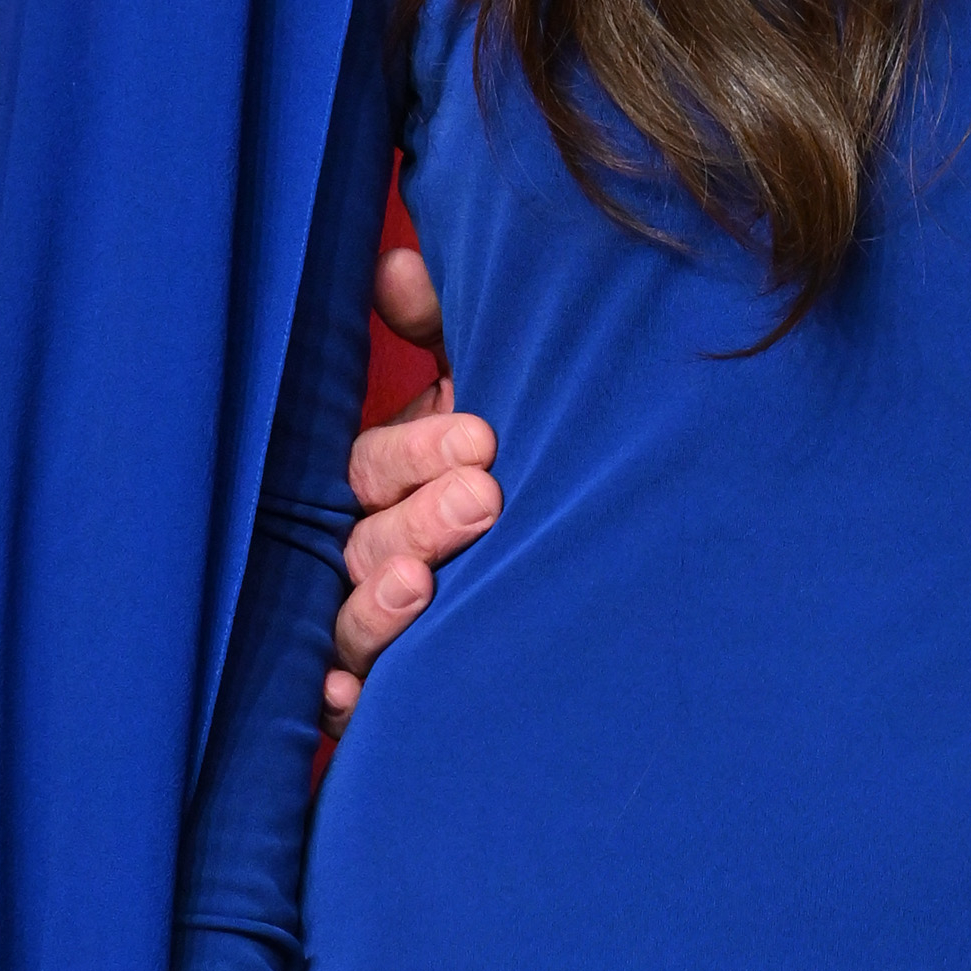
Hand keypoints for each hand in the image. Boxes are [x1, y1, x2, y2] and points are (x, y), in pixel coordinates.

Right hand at [327, 241, 500, 718]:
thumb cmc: (536, 460)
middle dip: (419, 518)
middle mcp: (380, 549)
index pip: (379, 465)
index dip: (418, 450)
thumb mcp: (499, 386)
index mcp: (398, 480)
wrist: (627, 576)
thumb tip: (397, 265)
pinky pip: (347, 705)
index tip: (483, 438)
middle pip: (368, 540)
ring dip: (379, 603)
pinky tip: (354, 697)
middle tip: (484, 497)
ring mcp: (384, 625)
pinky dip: (343, 700)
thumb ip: (447, 329)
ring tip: (422, 586)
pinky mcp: (398, 693)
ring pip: (355, 618)